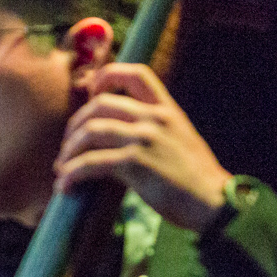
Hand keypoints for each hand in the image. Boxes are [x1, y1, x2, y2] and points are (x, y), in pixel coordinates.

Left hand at [54, 63, 232, 231]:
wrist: (214, 203)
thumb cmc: (195, 180)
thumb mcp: (179, 140)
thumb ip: (156, 130)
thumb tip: (123, 136)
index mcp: (167, 109)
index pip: (136, 73)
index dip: (107, 76)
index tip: (90, 93)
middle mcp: (155, 118)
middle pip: (101, 103)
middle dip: (75, 125)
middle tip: (67, 147)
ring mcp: (145, 139)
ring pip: (91, 131)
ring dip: (68, 151)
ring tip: (62, 168)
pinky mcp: (135, 163)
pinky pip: (91, 163)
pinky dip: (71, 174)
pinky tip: (64, 186)